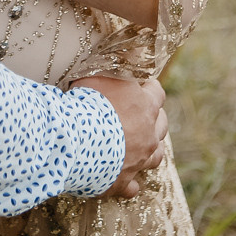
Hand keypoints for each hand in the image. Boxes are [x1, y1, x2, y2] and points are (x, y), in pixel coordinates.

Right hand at [71, 76, 166, 198]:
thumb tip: (135, 49)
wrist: (73, 140)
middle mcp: (148, 134)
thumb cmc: (86, 102)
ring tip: (140, 146)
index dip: (149, 88)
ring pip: (155, 157)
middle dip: (154, 119)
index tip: (141, 86)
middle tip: (143, 115)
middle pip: (162, 126)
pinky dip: (130, 181)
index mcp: (145, 106)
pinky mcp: (123, 182)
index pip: (157, 93)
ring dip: (150, 150)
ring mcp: (138, 161)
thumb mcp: (101, 72)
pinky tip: (124, 177)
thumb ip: (119, 64)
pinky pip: (133, 186)